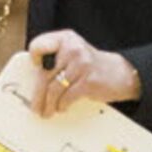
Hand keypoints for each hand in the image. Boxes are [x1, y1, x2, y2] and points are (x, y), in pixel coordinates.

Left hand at [24, 30, 141, 117]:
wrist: (119, 73)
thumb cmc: (89, 67)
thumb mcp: (72, 55)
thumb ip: (54, 61)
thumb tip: (32, 82)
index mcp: (65, 39)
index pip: (38, 46)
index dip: (34, 58)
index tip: (35, 69)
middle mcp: (72, 48)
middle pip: (44, 74)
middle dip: (38, 95)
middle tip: (35, 107)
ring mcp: (81, 64)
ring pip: (54, 89)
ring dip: (48, 105)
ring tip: (47, 112)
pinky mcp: (88, 81)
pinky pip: (66, 97)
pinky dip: (62, 105)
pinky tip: (61, 107)